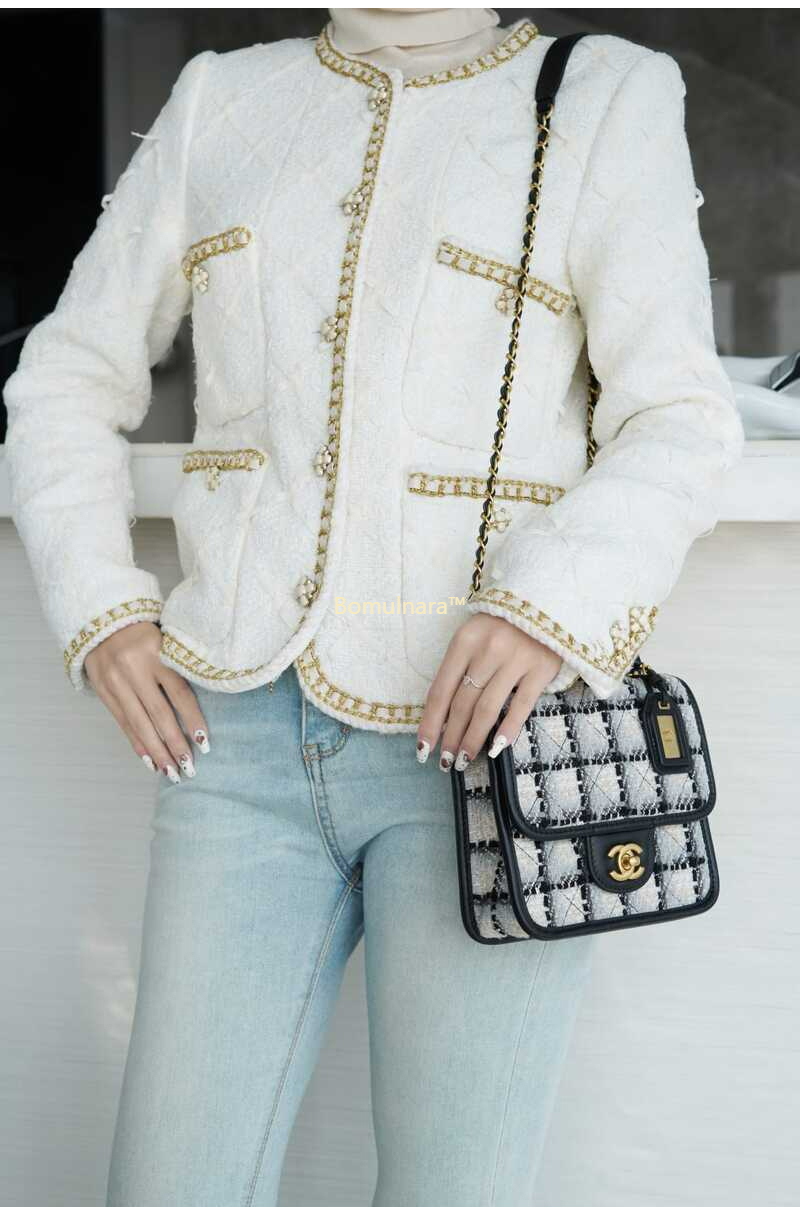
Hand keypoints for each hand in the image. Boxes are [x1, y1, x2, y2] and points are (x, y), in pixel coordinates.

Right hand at [84, 621, 209, 782]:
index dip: (193, 720)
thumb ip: (179, 667)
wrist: (102, 622)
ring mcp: (117, 682)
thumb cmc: (145, 634)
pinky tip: (150, 761)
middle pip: (159, 714)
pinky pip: (123, 723)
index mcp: (157, 653)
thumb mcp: (166, 641)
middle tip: (189, 768)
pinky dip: (137, 744)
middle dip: (175, 745)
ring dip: (157, 752)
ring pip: (140, 724)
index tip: (205, 743)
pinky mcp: (104, 691)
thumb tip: (201, 707)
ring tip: (171, 772)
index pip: (180, 693)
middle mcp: (135, 669)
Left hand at [416, 614, 560, 771]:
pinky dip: (508, 729)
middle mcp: (488, 650)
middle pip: (462, 703)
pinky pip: (521, 706)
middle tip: (445, 761)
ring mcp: (516, 659)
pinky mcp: (542, 668)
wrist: (548, 598)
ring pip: (487, 708)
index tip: (422, 747)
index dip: (430, 722)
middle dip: (451, 736)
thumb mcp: (474, 635)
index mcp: (464, 641)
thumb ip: (460, 668)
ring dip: (473, 738)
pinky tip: (496, 747)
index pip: (441, 690)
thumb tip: (444, 715)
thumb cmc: (504, 623)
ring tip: (464, 759)